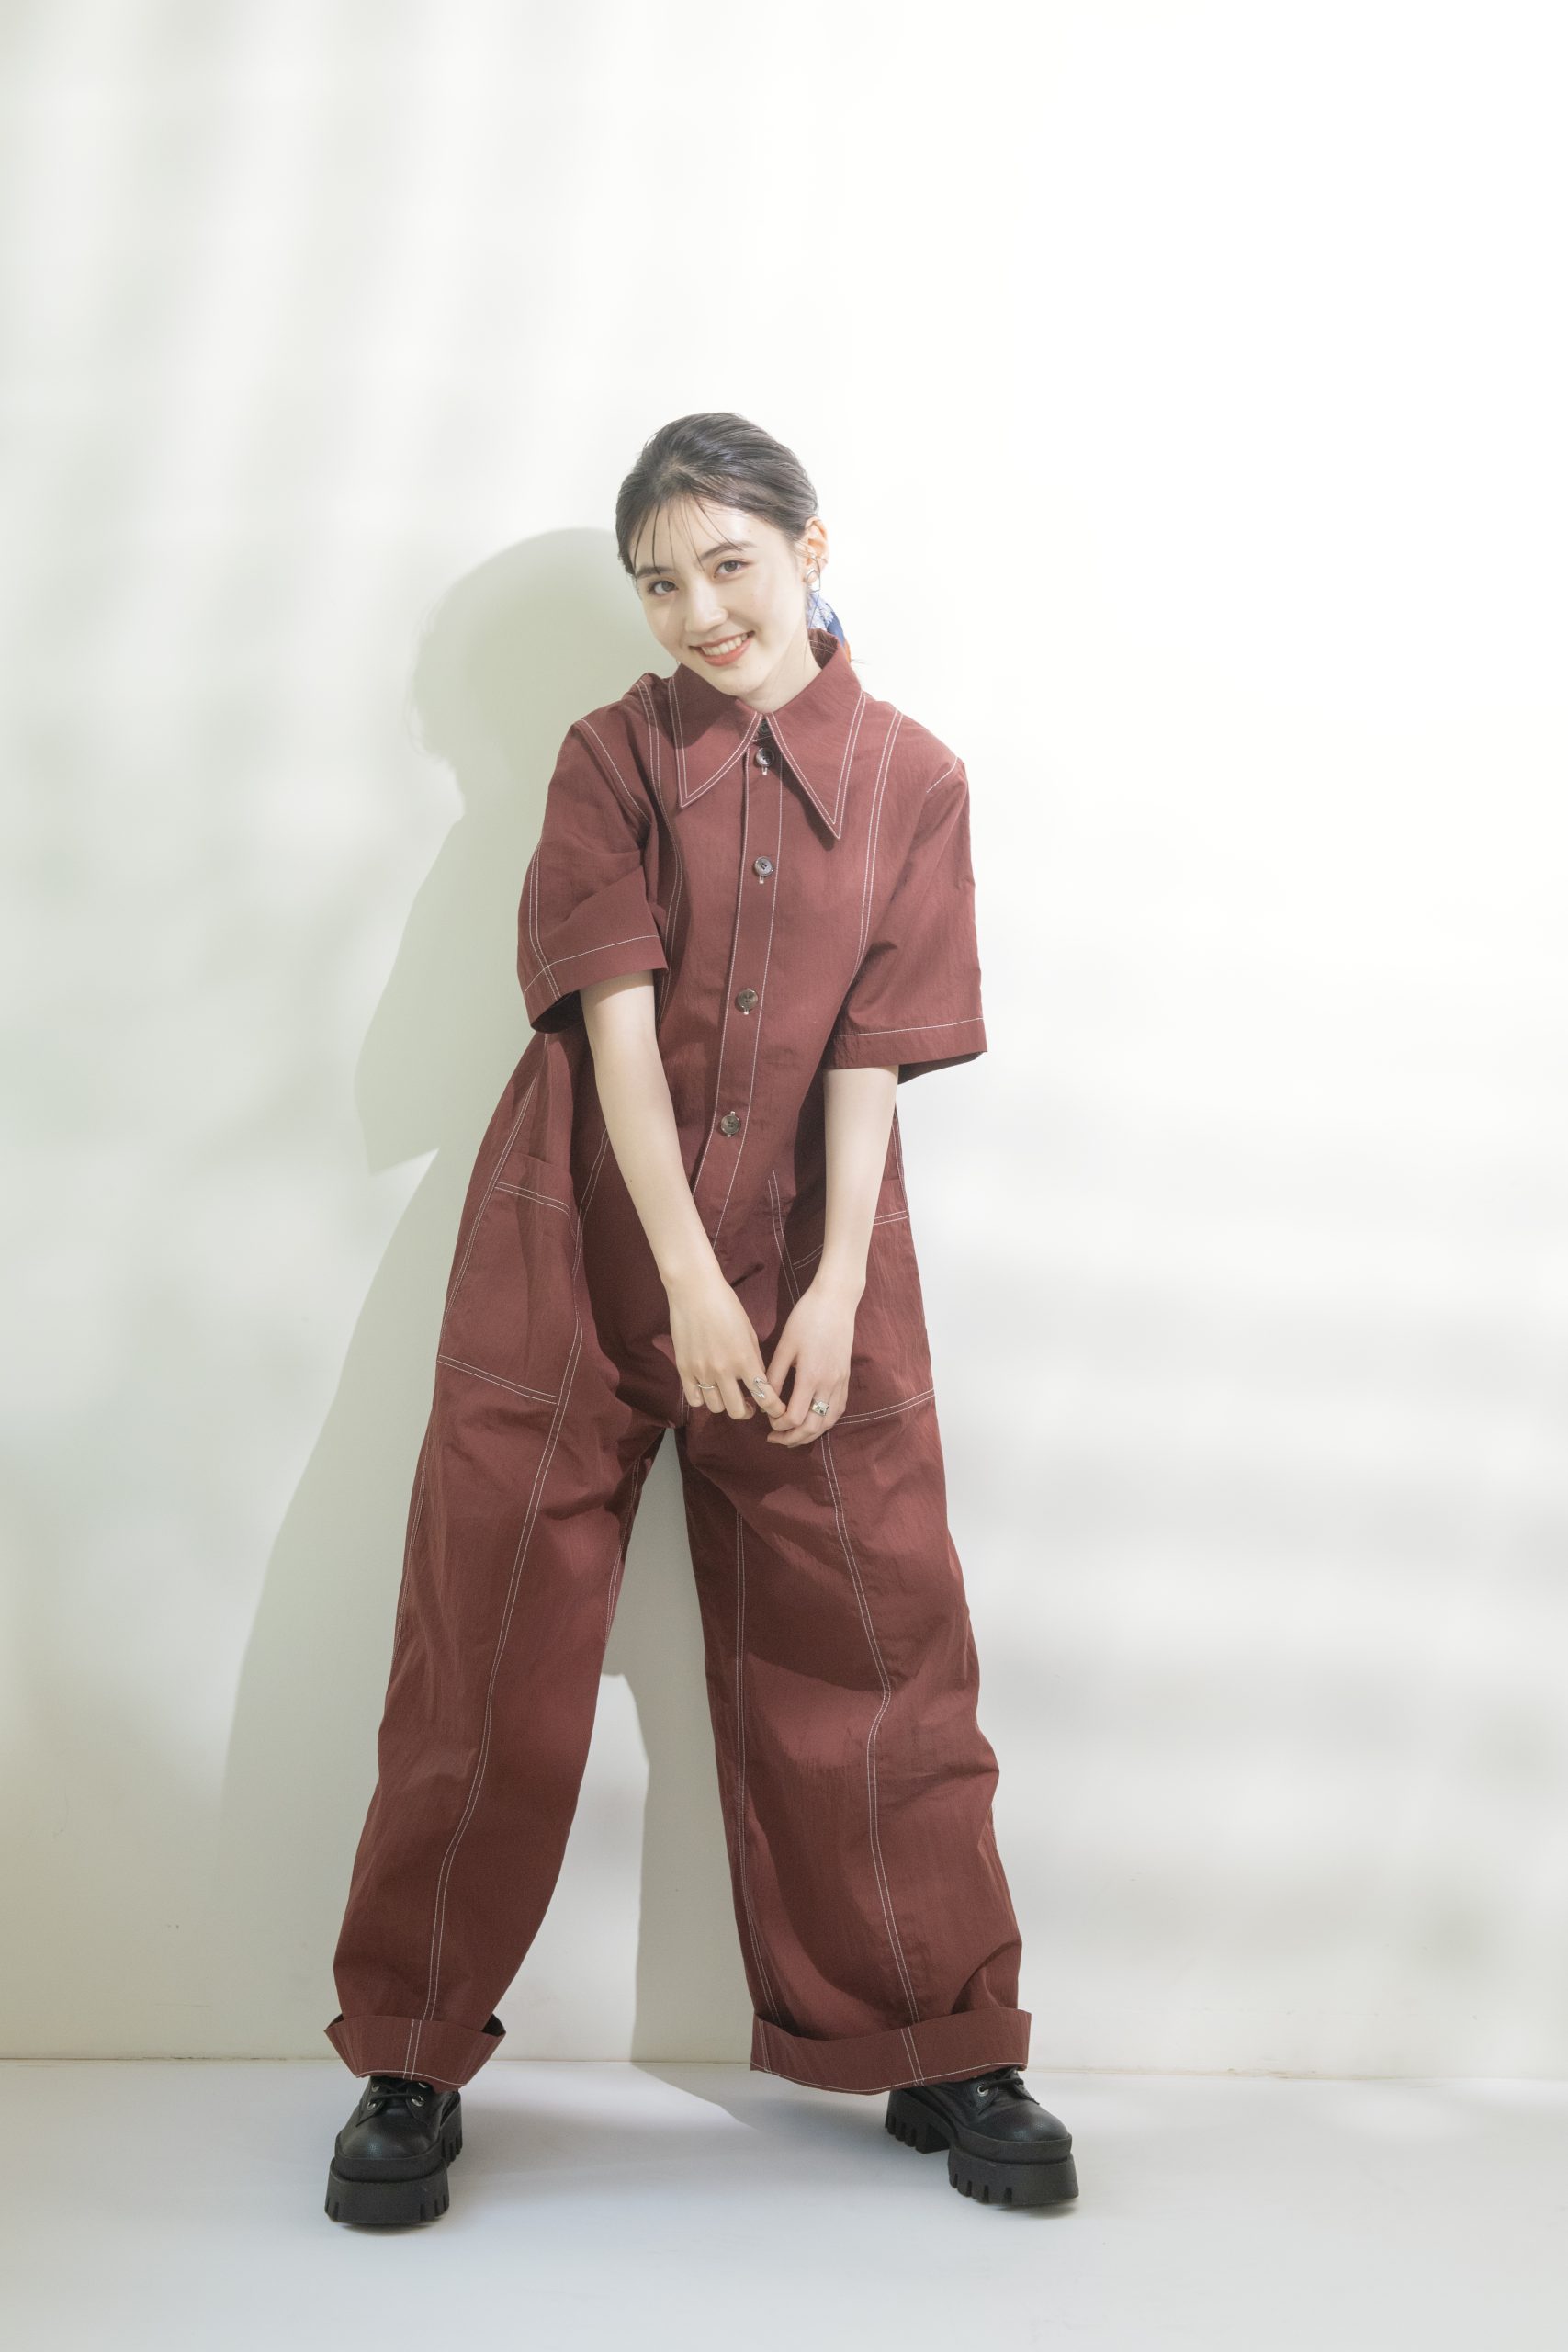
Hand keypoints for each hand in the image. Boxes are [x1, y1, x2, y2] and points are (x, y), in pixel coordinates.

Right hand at [668, 1266, 788, 1424]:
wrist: (694, 1290)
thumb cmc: (726, 1306)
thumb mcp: (749, 1332)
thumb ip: (754, 1360)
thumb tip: (759, 1381)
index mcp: (745, 1359)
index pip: (764, 1396)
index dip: (774, 1408)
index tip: (776, 1411)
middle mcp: (723, 1369)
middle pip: (737, 1411)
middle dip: (747, 1411)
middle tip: (750, 1405)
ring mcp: (701, 1371)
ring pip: (716, 1408)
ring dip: (725, 1404)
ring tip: (728, 1394)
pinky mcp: (683, 1369)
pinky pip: (694, 1399)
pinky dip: (703, 1399)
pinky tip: (709, 1389)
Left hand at [762, 1273, 858, 1446]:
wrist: (836, 1301)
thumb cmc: (806, 1318)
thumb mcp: (785, 1345)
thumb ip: (774, 1375)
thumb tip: (764, 1398)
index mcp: (810, 1376)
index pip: (794, 1417)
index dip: (779, 1425)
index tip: (767, 1421)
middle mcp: (829, 1384)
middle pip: (813, 1427)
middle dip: (793, 1438)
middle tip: (775, 1439)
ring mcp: (841, 1382)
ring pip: (828, 1422)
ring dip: (810, 1434)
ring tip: (793, 1436)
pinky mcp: (846, 1378)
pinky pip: (838, 1409)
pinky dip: (825, 1421)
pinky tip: (813, 1421)